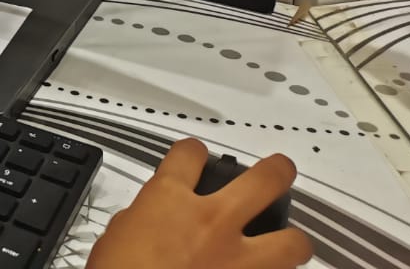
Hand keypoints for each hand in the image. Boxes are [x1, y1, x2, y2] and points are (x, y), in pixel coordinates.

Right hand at [88, 139, 311, 268]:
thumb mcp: (117, 237)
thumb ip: (145, 219)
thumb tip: (154, 221)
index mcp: (170, 200)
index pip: (189, 153)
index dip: (193, 151)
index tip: (196, 156)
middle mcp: (212, 221)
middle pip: (263, 180)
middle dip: (276, 172)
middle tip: (279, 171)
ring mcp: (237, 260)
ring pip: (292, 241)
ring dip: (292, 241)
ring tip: (289, 242)